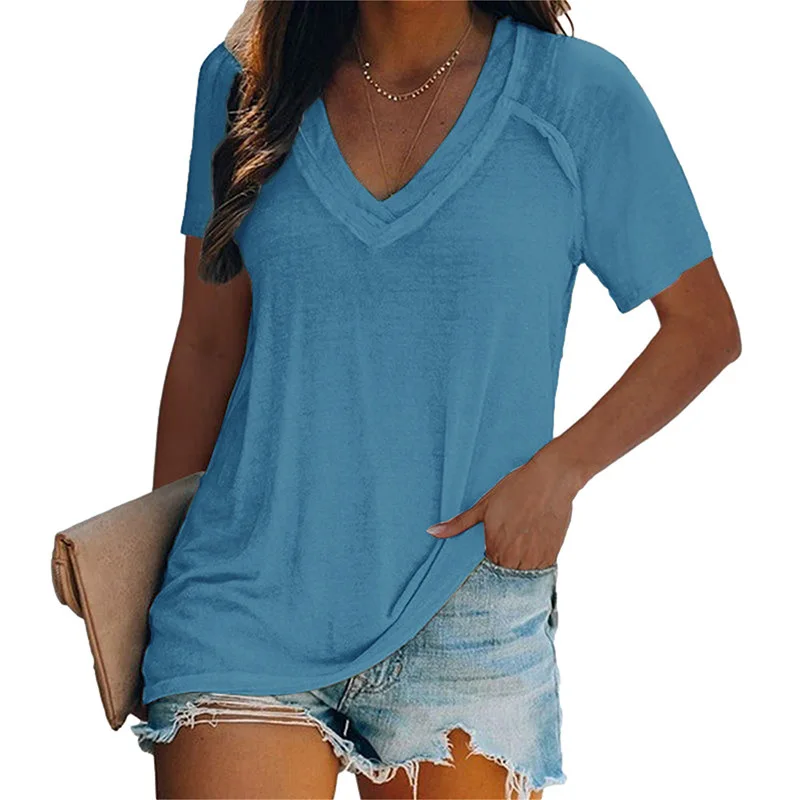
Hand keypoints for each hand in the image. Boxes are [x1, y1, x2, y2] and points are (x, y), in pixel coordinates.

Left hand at [426, 446, 582, 569]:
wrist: (551, 479)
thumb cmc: (516, 488)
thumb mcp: (484, 504)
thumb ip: (459, 523)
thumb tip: (432, 532)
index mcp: (494, 546)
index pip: (484, 572)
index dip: (485, 565)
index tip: (487, 558)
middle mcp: (513, 557)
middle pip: (503, 578)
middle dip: (501, 570)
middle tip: (505, 553)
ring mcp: (534, 558)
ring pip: (521, 579)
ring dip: (517, 572)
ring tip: (518, 552)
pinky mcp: (551, 555)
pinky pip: (539, 574)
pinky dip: (533, 568)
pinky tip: (531, 552)